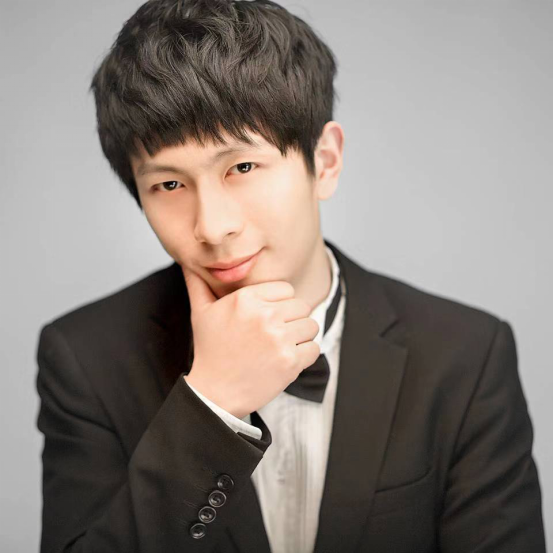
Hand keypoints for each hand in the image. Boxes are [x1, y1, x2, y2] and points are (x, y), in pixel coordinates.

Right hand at [181, 265, 319, 418]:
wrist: (214, 393)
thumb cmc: (209, 350)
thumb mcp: (201, 313)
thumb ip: (198, 284)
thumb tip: (188, 263)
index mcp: (246, 299)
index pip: (286, 289)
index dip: (281, 303)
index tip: (270, 317)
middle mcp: (264, 315)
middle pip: (301, 306)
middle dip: (292, 319)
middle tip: (276, 334)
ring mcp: (279, 339)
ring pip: (311, 325)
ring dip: (301, 337)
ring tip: (282, 346)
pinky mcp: (290, 361)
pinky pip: (315, 348)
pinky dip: (305, 355)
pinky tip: (287, 360)